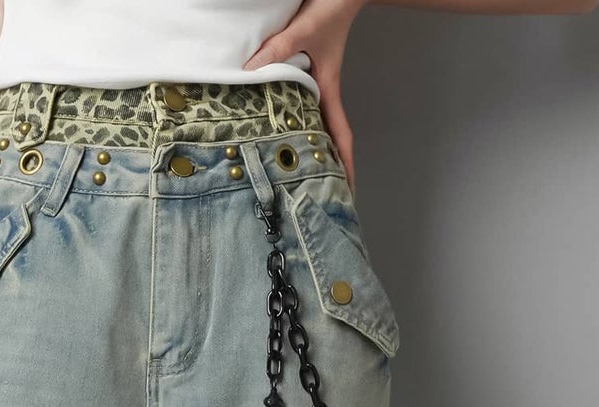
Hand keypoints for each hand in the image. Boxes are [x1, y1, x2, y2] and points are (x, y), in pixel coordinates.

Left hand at [242, 0, 369, 195]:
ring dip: (307, 148)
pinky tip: (274, 130)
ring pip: (311, 122)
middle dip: (325, 167)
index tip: (348, 192)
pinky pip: (297, 103)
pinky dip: (290, 121)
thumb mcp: (305, 28)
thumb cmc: (331, 4)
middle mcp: (323, 89)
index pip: (340, 134)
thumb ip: (278, 48)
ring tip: (292, 175)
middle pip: (326, 137)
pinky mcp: (304, 70)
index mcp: (329, 86)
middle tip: (315, 196)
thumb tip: (250, 70)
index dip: (345, 164)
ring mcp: (314, 82)